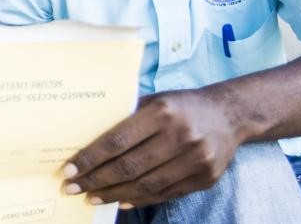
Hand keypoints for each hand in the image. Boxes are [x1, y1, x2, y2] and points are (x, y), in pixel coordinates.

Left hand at [61, 89, 244, 208]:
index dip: (90, 158)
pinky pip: (164, 194)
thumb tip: (85, 138)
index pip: (117, 141)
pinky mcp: (206, 178)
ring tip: (92, 197)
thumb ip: (125, 117)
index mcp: (163, 112)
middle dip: (95, 181)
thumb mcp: (154, 101)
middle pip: (129, 167)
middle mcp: (181, 136)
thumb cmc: (181, 106)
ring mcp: (196, 160)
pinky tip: (119, 200)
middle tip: (72, 188)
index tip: (69, 169)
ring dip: (113, 194)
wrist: (231, 115)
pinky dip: (139, 200)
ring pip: (145, 185)